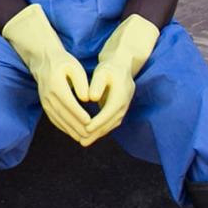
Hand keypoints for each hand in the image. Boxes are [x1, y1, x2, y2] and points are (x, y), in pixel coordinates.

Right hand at [0, 4, 95, 146]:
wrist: (44, 61)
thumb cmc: (63, 63)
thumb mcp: (74, 67)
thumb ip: (81, 83)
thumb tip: (86, 99)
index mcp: (56, 86)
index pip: (69, 103)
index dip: (79, 114)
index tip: (90, 122)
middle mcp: (48, 96)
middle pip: (64, 115)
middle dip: (77, 126)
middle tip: (90, 135)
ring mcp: (45, 102)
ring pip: (58, 120)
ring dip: (71, 130)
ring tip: (84, 138)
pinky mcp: (45, 106)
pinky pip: (54, 120)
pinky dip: (64, 128)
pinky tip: (74, 133)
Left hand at [78, 15, 160, 147]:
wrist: (121, 66)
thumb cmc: (109, 67)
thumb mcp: (102, 72)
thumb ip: (97, 84)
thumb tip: (91, 98)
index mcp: (121, 94)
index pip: (110, 111)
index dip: (98, 121)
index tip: (86, 128)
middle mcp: (125, 103)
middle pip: (111, 122)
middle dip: (96, 133)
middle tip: (82, 141)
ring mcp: (124, 108)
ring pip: (111, 125)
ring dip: (98, 134)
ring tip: (84, 141)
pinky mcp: (120, 110)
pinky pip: (110, 123)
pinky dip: (101, 130)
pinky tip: (89, 135)